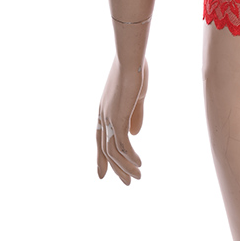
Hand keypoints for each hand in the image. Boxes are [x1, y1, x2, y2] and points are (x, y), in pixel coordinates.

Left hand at [97, 56, 148, 183]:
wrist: (131, 58)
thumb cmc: (134, 70)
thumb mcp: (136, 96)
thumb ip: (134, 115)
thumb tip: (135, 134)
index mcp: (104, 110)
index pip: (100, 139)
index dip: (101, 158)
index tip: (102, 174)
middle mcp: (103, 116)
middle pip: (105, 149)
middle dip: (115, 168)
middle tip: (126, 182)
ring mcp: (109, 118)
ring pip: (113, 150)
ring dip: (125, 166)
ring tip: (136, 177)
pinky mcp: (118, 118)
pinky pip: (122, 144)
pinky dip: (130, 156)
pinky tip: (139, 163)